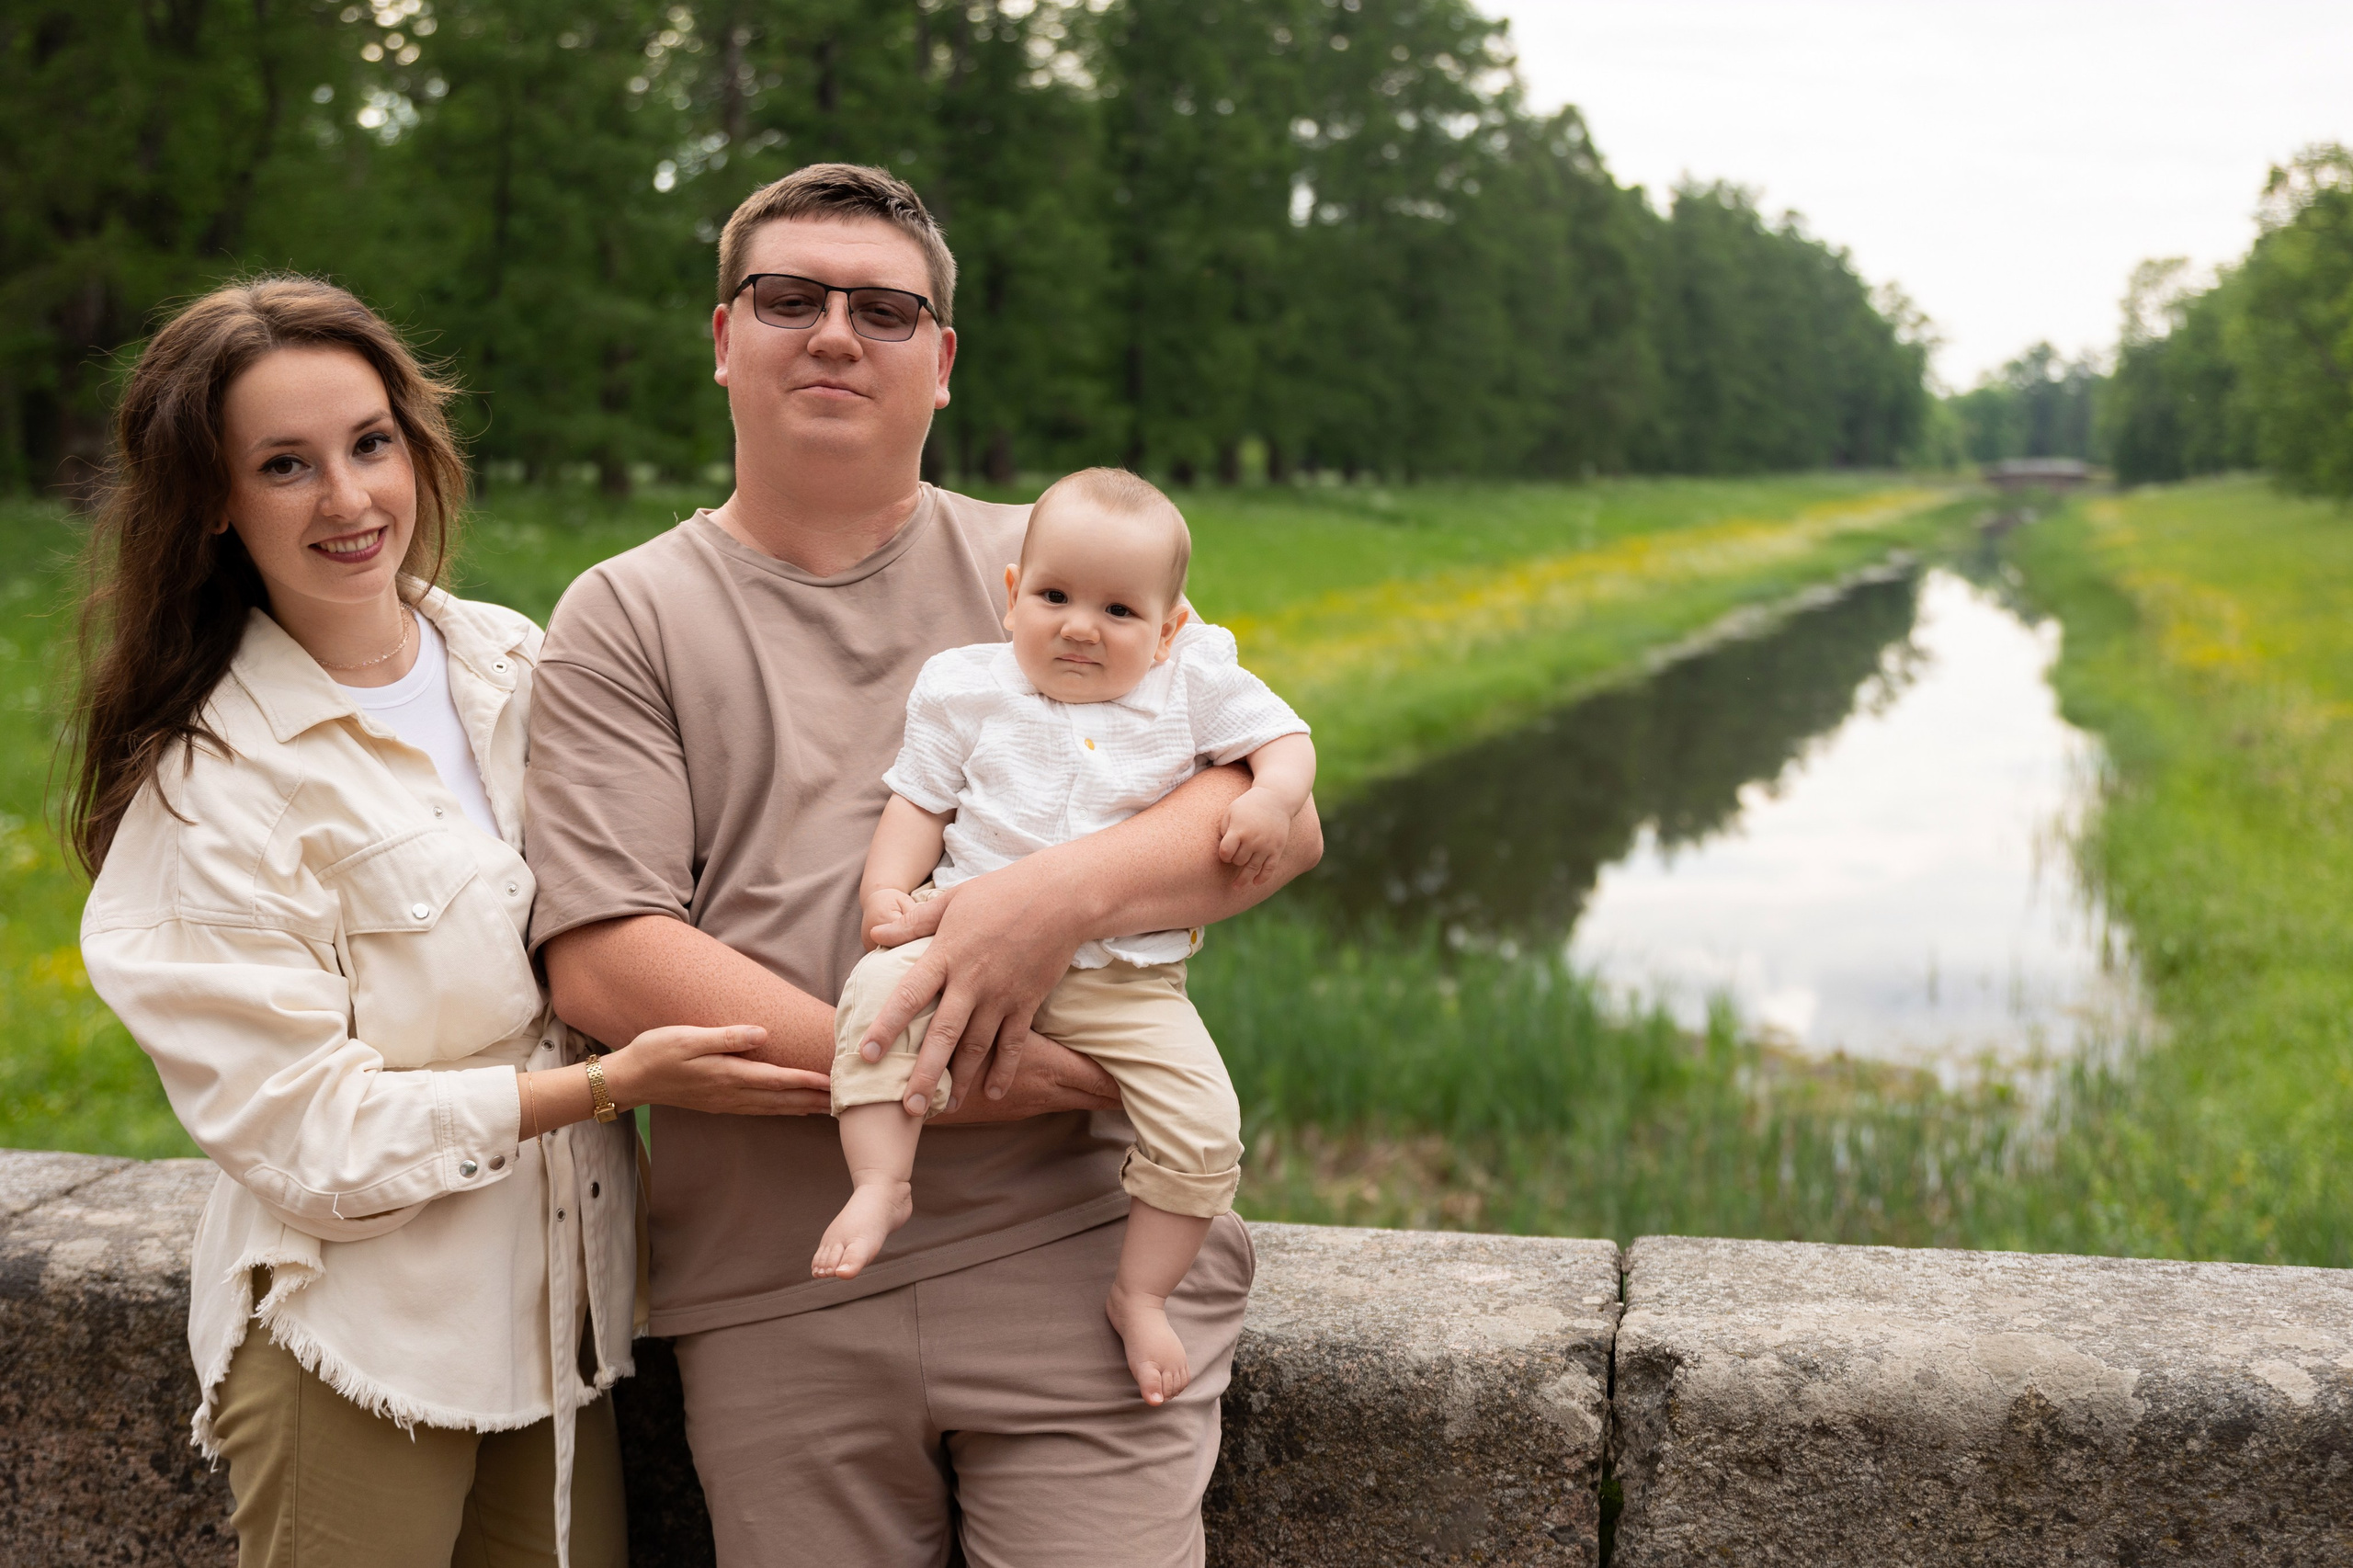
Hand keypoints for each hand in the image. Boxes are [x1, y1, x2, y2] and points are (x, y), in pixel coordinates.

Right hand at [601, 1024, 829, 1116]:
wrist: (630, 1079)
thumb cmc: (657, 1051)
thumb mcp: (688, 1038)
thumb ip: (726, 1037)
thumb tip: (761, 1034)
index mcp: (727, 1075)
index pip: (778, 1079)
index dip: (807, 1081)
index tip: (834, 1082)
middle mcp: (730, 1093)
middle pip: (781, 1099)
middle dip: (814, 1099)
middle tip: (846, 1101)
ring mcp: (724, 1102)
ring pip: (772, 1108)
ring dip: (801, 1107)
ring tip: (827, 1107)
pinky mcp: (718, 1103)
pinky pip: (758, 1109)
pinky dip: (780, 1109)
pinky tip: (790, 1108)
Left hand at [858, 863, 1095, 1113]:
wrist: (1060, 898)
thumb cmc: (1001, 892)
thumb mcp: (951, 900)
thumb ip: (912, 923)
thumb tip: (874, 935)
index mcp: (947, 954)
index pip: (909, 996)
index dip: (886, 1026)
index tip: (866, 1054)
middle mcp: (972, 981)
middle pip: (943, 1035)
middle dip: (925, 1074)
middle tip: (908, 1108)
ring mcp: (1002, 995)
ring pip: (978, 1047)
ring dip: (961, 1080)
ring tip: (946, 1107)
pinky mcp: (1027, 1002)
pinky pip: (1014, 1044)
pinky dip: (1004, 1070)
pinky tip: (992, 1093)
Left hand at [1217, 786, 1293, 885]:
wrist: (1276, 799)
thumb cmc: (1248, 806)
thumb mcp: (1231, 811)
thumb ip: (1224, 829)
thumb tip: (1223, 850)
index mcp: (1239, 830)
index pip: (1226, 852)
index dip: (1223, 856)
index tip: (1224, 854)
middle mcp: (1253, 840)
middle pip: (1239, 861)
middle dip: (1234, 861)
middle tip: (1234, 856)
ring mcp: (1266, 846)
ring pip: (1252, 868)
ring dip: (1243, 879)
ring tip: (1236, 887)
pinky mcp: (1277, 849)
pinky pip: (1269, 868)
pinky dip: (1263, 878)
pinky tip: (1255, 883)